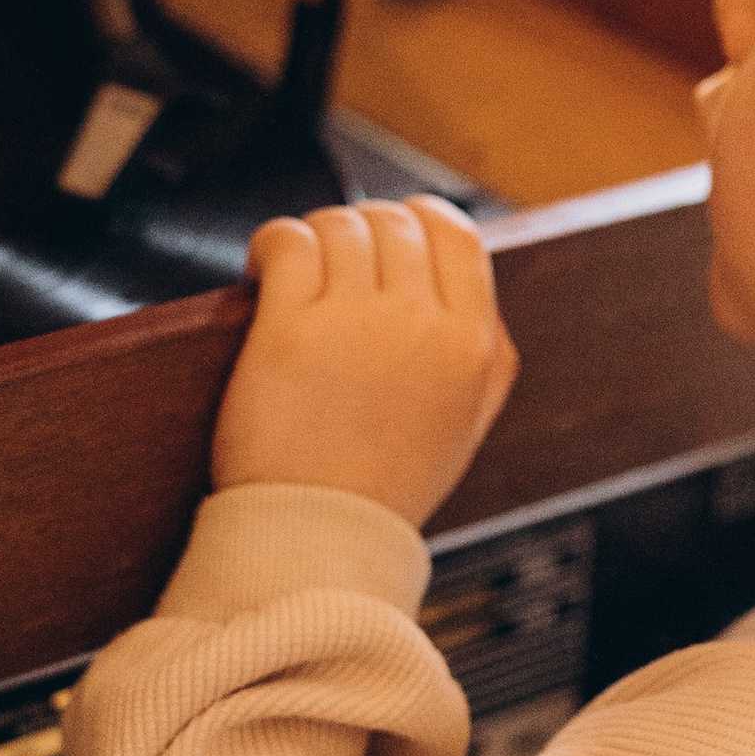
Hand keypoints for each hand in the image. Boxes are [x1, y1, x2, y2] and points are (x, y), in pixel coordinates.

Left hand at [211, 198, 518, 525]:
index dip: (419, 218)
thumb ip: (488, 358)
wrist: (319, 537)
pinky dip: (274, 244)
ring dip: (315, 239)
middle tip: (332, 264)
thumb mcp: (467, 424)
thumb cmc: (383, 486)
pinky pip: (289, 243)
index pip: (456, 233)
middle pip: (393, 224)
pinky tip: (266, 268)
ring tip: (297, 273)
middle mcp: (421, 325)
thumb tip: (483, 296)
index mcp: (471, 345)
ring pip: (341, 226)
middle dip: (360, 230)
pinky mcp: (291, 330)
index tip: (391, 230)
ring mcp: (356, 324)